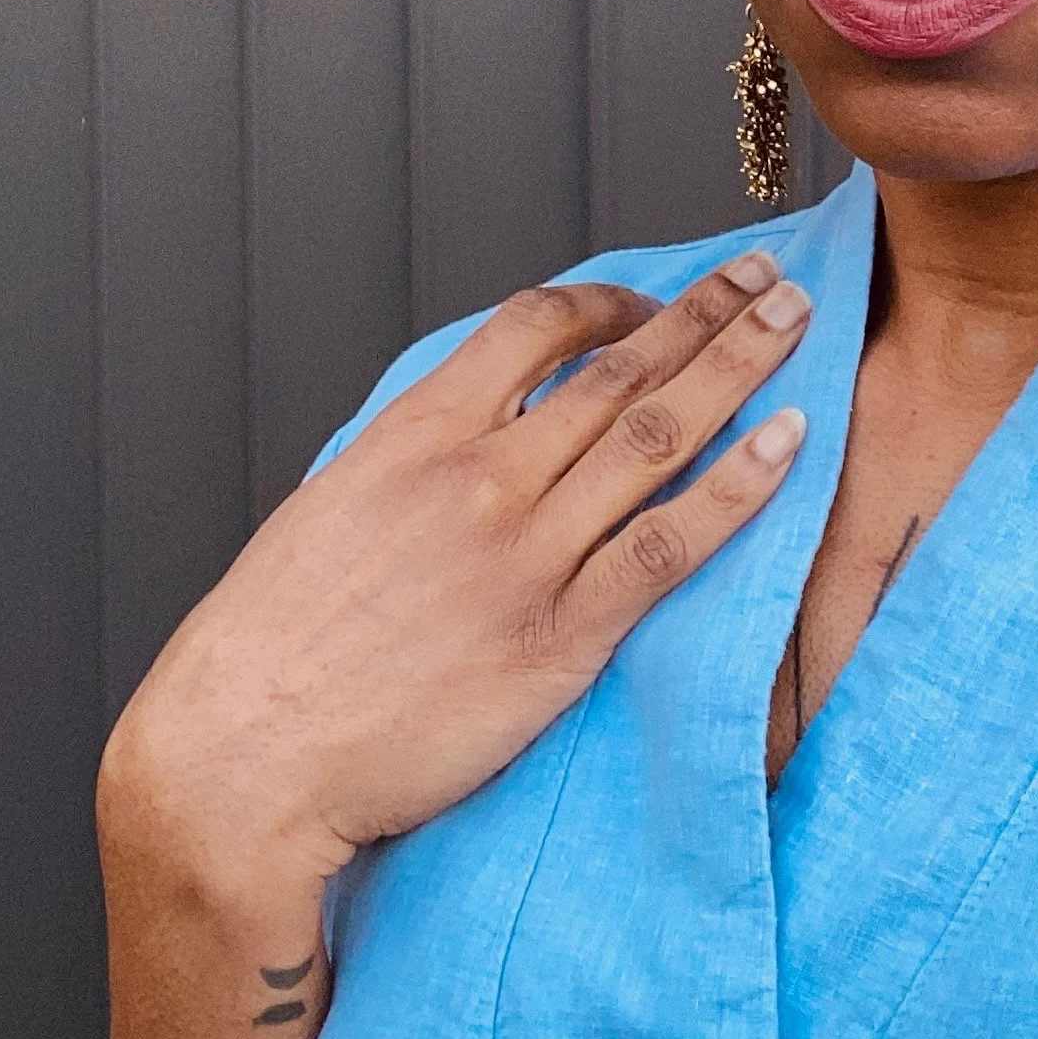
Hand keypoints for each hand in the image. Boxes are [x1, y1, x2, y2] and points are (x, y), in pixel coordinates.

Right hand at [100, 251, 810, 906]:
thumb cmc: (273, 647)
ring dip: (739, 368)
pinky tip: (787, 445)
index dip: (612, 300)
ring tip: (796, 323)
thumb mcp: (330, 509)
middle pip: (620, 368)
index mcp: (416, 434)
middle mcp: (479, 477)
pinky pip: (667, 543)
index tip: (657, 297)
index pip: (533, 327)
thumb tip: (470, 430)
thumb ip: (411, 461)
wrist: (241, 763)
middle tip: (767, 275)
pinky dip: (736, 487)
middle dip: (705, 313)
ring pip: (657, 435)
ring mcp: (524, 555)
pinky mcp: (558, 637)